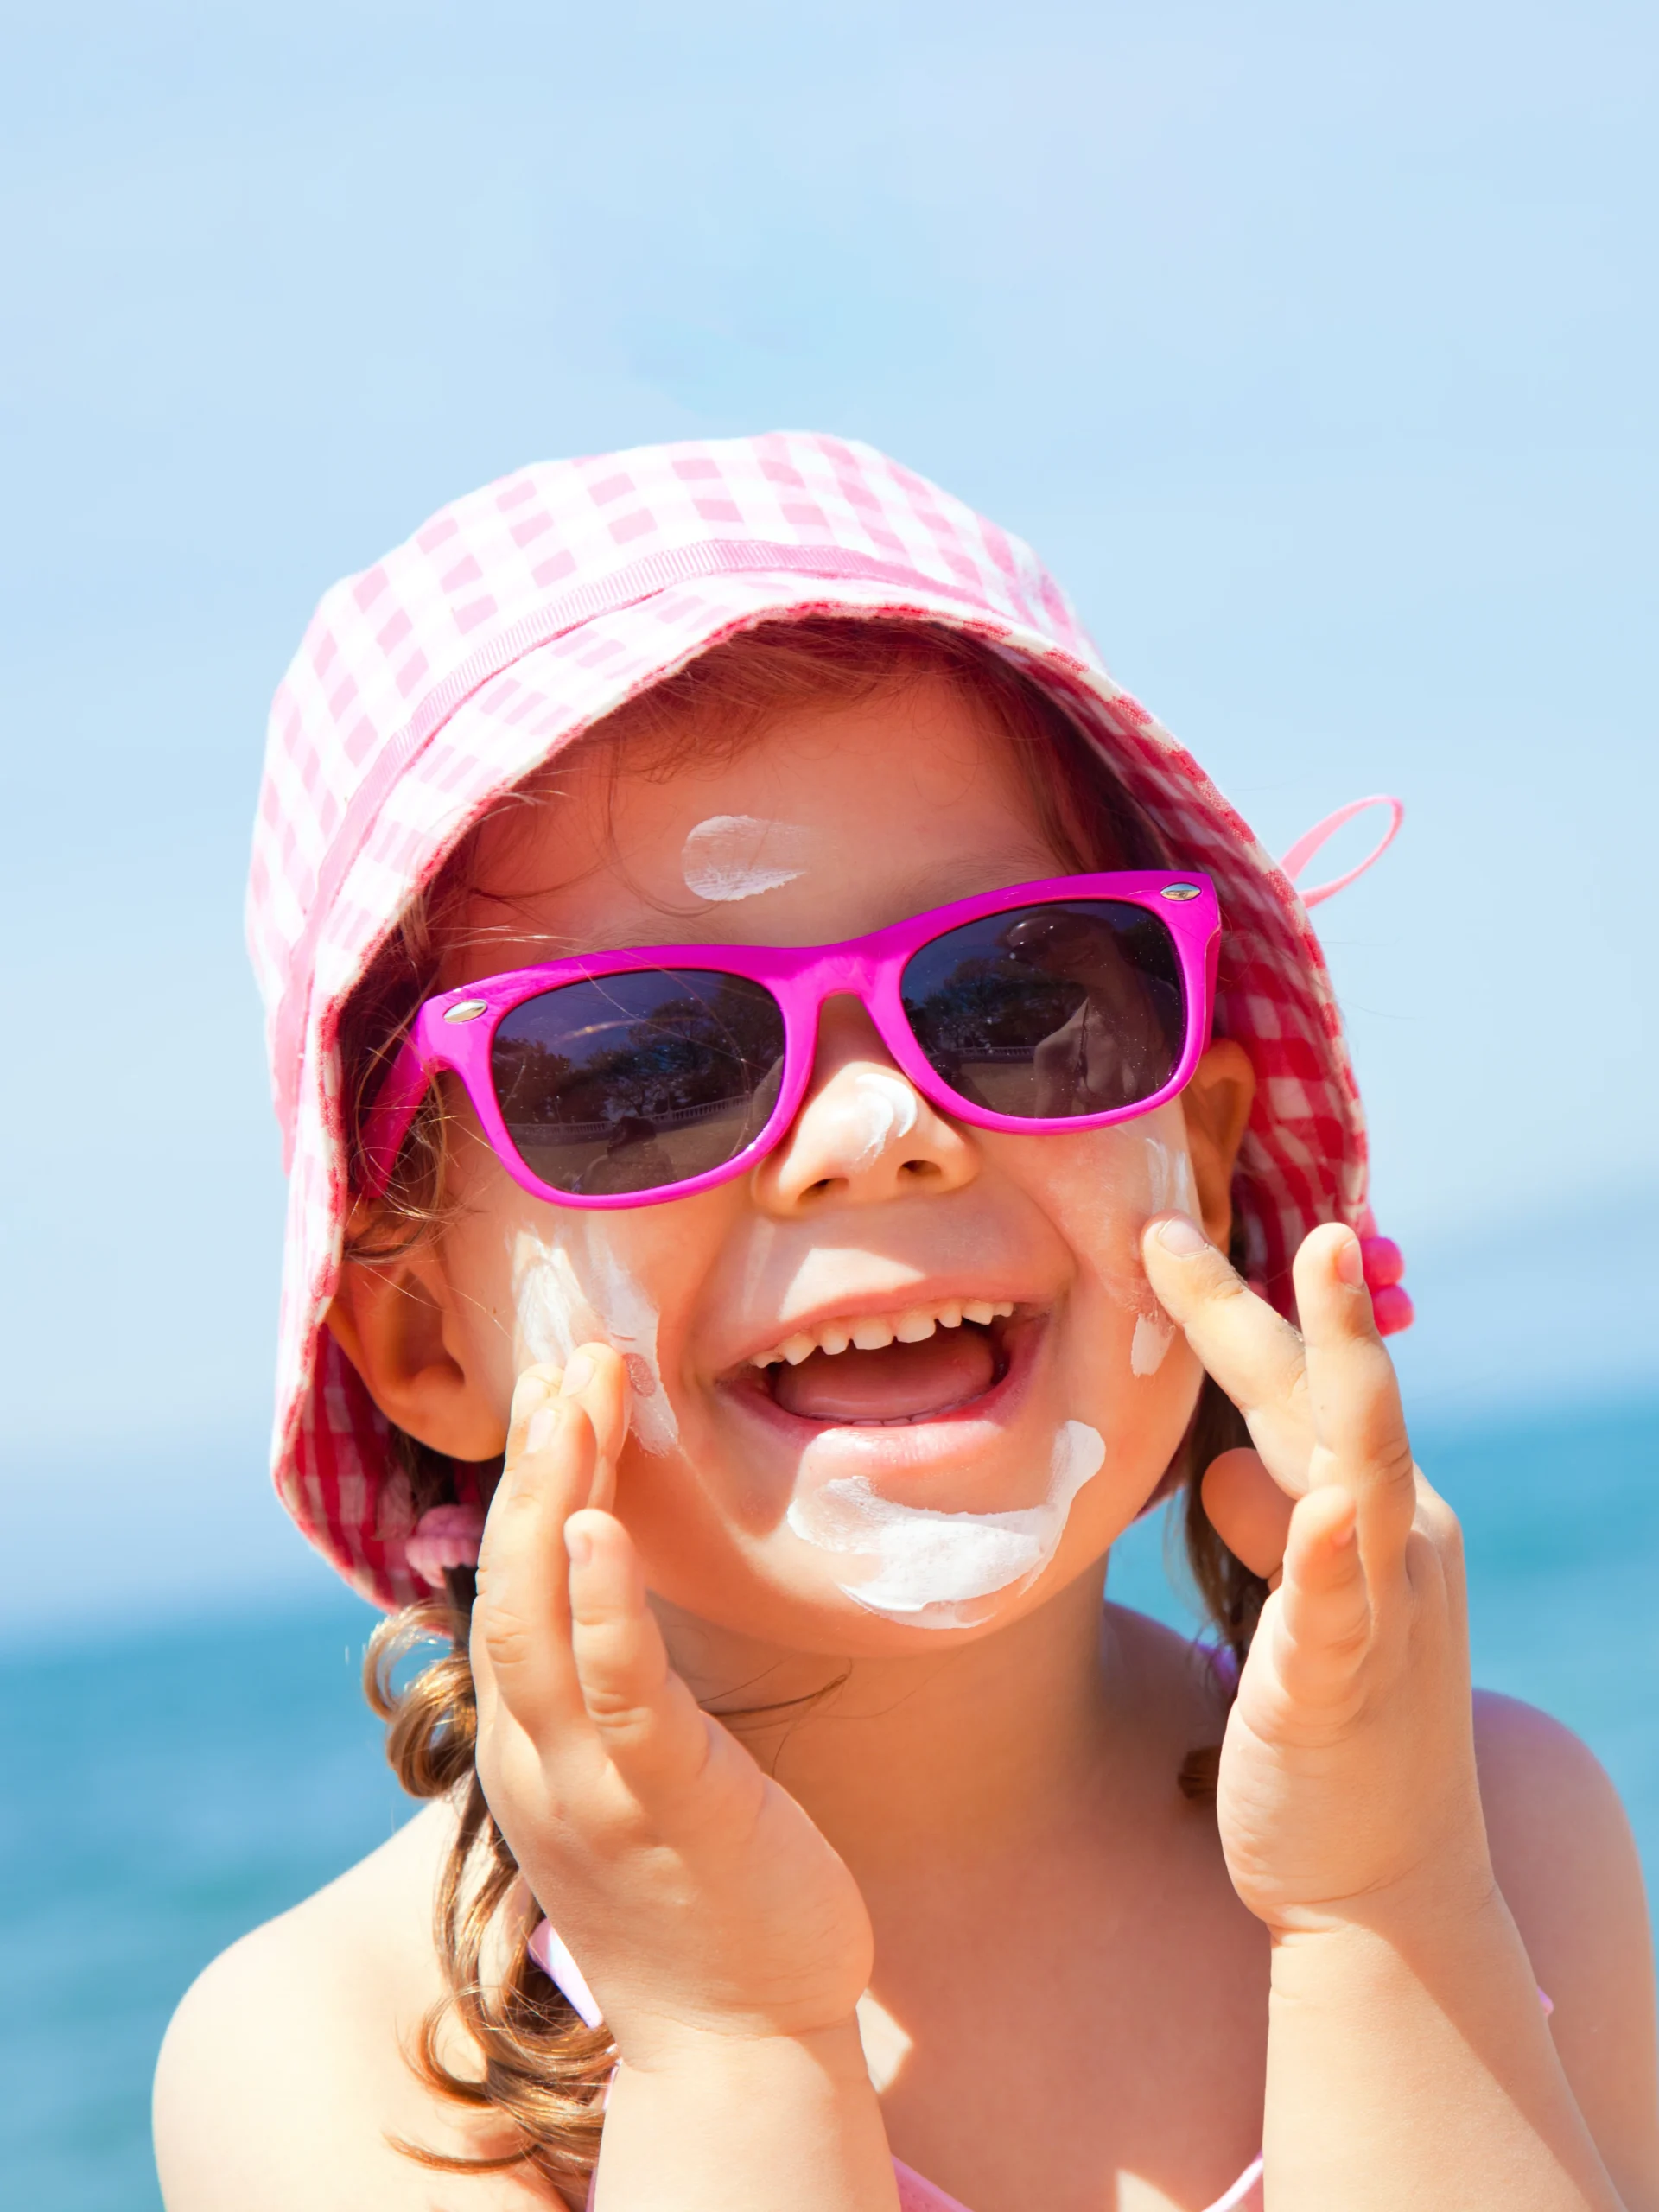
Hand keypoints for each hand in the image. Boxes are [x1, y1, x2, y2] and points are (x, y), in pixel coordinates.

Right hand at [470, 1345, 874, 2068]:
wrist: (742, 2046)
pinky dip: (602, 1604)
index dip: (526, 1483)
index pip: (510, 1589)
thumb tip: (627, 1590)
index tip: (557, 1389)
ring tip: (575, 1396)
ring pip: (539, 1621)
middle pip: (508, 1584)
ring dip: (551, 1499)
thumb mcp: (643, 1774)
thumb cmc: (708, 1896)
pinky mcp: (666, 1808)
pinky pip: (619, 1691)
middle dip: (531, 1464)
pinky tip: (600, 1525)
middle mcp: (540, 1759)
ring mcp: (593, 1787)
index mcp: (535, 1747)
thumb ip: (619, 1687)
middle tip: (564, 1357)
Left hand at [1141, 1219, 1489, 1934]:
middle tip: (1179, 1220)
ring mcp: (1381, 1611)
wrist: (1385, 1885)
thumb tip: (1225, 1471)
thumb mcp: (1293, 1612)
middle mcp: (1395, 1541)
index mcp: (1373, 1514)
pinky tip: (1318, 1514)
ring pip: (1361, 1465)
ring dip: (1346, 1364)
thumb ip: (1264, 1530)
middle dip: (1267, 1298)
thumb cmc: (1331, 1730)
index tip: (1160, 1232)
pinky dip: (1329, 1559)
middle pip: (1326, 1394)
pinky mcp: (1345, 1691)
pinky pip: (1342, 1613)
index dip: (1233, 1307)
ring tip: (1324, 1265)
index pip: (1296, 1387)